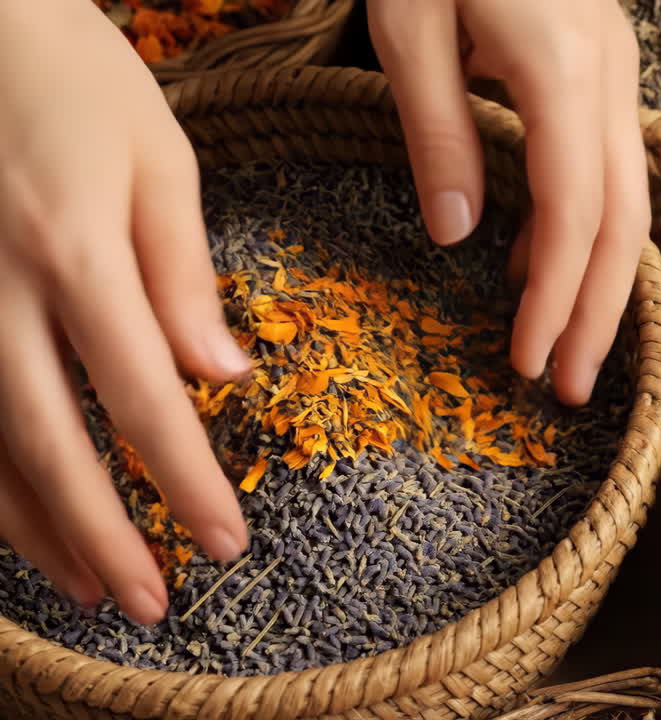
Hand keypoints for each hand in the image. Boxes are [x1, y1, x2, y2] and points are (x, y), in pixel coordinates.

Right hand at [0, 4, 249, 623]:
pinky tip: (17, 520)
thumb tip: (223, 374)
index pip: (143, 399)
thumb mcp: (156, 158)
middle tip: (153, 605)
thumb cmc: (74, 80)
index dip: (184, 482)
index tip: (226, 541)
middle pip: (49, 445)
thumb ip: (184, 270)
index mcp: (74, 252)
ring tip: (88, 588)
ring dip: (33, 527)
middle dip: (104, 537)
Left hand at [369, 0, 649, 405]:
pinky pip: (607, 165)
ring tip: (567, 350)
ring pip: (628, 197)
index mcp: (561, 67)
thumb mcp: (409, 25)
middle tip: (573, 390)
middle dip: (599, 311)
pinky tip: (536, 262)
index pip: (575, 210)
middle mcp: (608, 75)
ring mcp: (615, 70)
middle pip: (623, 219)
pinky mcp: (600, 68)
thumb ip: (437, 132)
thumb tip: (460, 237)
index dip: (558, 295)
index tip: (531, 362)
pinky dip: (583, 228)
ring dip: (600, 280)